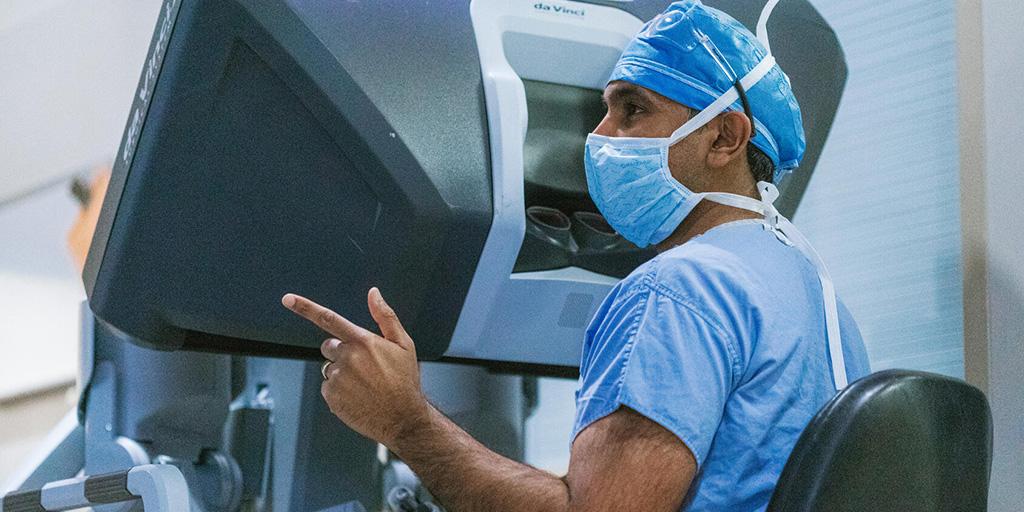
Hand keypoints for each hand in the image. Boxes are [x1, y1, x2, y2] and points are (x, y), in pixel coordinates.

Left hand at [282, 288, 430, 446]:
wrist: (403, 418)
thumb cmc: (404, 381)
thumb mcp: (403, 345)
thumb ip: (385, 316)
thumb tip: (374, 294)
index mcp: (363, 341)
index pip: (328, 319)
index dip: (305, 308)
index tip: (288, 300)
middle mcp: (347, 357)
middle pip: (329, 346)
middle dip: (340, 352)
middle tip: (363, 367)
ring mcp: (338, 377)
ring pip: (329, 368)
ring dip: (342, 373)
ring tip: (364, 385)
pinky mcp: (332, 396)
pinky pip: (327, 387)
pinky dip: (339, 391)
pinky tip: (357, 397)